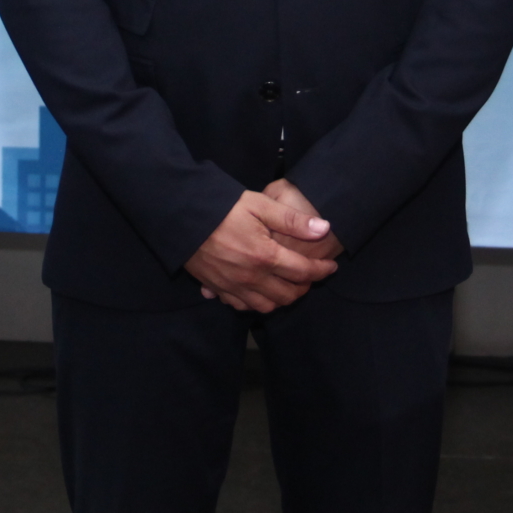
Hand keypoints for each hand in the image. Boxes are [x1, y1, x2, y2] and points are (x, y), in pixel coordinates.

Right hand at [185, 190, 337, 312]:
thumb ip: (292, 220)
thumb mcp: (259, 205)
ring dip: (283, 299)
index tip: (330, 267)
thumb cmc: (222, 207)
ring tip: (288, 285)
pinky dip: (258, 303)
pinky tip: (260, 291)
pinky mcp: (218, 289)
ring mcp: (234, 286)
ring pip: (268, 306)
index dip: (321, 270)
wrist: (182, 217)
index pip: (303, 272)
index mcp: (265, 256)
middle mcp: (251, 277)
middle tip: (310, 275)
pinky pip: (244, 306)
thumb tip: (324, 228)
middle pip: (288, 295)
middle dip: (305, 287)